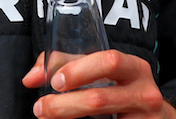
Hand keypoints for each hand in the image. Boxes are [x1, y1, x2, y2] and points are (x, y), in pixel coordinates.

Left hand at [23, 51, 175, 118]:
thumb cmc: (120, 91)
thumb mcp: (103, 74)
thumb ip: (68, 66)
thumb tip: (31, 78)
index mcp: (135, 68)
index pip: (108, 61)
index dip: (78, 71)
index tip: (54, 81)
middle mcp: (144, 92)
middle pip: (100, 97)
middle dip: (65, 104)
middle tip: (42, 107)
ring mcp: (144, 117)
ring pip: (100, 116)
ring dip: (66, 116)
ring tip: (47, 116)